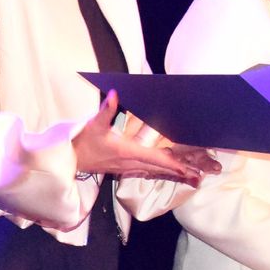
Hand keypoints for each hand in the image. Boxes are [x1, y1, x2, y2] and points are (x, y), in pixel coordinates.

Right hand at [72, 91, 204, 184]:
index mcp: (125, 151)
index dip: (171, 164)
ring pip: (154, 171)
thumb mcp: (93, 124)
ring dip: (172, 173)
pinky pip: (147, 171)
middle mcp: (129, 162)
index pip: (153, 158)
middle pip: (159, 168)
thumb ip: (106, 109)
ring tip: (190, 176)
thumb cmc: (81, 142)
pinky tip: (168, 172)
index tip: (186, 168)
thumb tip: (116, 94)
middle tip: (199, 175)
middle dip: (179, 172)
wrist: (70, 159)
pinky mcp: (124, 168)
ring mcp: (127, 167)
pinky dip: (160, 172)